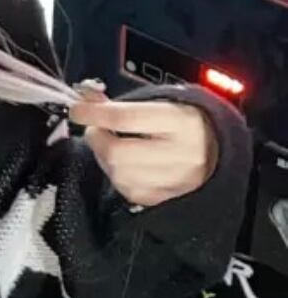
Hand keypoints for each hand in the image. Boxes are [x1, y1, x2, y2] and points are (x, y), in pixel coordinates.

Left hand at [68, 96, 218, 208]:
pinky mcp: (165, 199)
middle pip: (118, 152)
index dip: (95, 113)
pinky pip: (126, 190)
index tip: (78, 110)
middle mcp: (181, 153)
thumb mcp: (163, 104)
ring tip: (110, 146)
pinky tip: (123, 165)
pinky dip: (116, 176)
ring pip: (118, 174)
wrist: (221, 152)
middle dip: (98, 140)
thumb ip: (123, 103)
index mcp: (182, 122)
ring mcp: (174, 180)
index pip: (127, 117)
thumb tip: (86, 99)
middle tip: (96, 130)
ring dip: (104, 158)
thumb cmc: (186, 124)